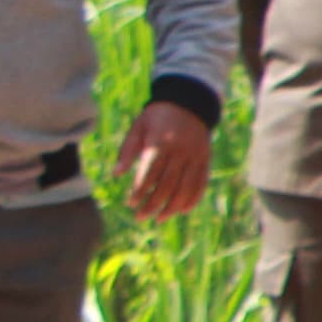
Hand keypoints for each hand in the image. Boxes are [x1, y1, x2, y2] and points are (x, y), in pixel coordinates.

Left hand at [115, 103, 209, 219]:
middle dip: (153, 204)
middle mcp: (180, 151)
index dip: (140, 191)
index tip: (130, 203)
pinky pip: (201, 183)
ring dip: (172, 206)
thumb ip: (127, 151)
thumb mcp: (138, 128)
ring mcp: (195, 156)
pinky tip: (183, 210)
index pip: (150, 173)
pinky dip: (193, 198)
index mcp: (160, 143)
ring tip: (159, 219)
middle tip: (140, 217)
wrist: (189, 103)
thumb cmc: (156, 117)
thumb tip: (116, 174)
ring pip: (185, 187)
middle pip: (167, 184)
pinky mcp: (205, 159)